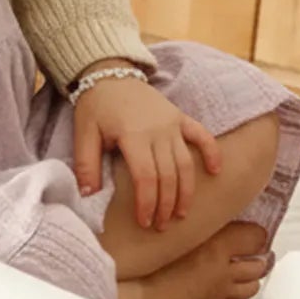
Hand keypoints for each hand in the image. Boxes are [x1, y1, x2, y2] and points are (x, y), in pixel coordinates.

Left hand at [72, 75, 222, 229]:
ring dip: (186, 191)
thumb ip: (86, 165)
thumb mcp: (83, 134)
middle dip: (166, 204)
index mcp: (133, 136)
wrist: (109, 73)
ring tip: (181, 214)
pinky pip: (201, 135)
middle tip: (161, 225)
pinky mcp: (180, 117)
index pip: (146, 178)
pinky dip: (212, 152)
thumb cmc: (95, 107)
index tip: (144, 222)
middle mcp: (158, 131)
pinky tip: (216, 172)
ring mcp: (172, 123)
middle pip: (169, 175)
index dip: (147, 203)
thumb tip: (88, 195)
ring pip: (186, 163)